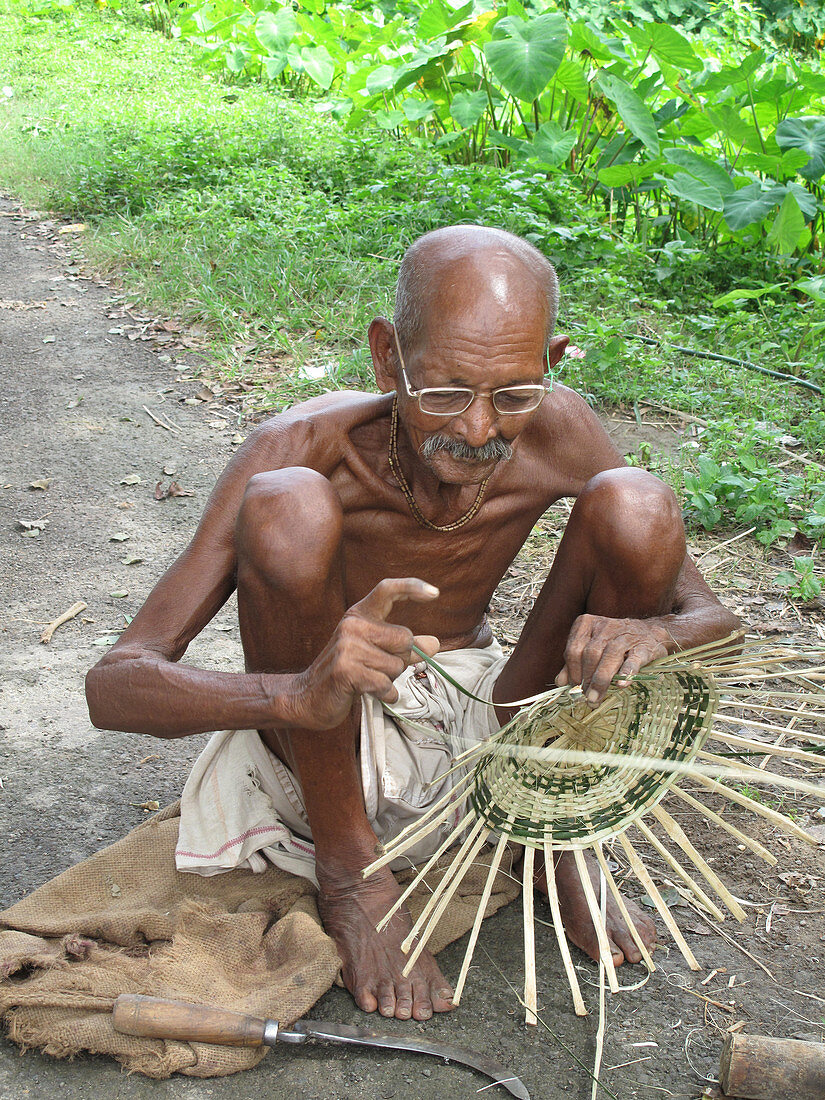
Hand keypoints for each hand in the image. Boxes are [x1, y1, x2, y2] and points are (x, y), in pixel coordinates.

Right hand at [289, 578, 439, 729]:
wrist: (308, 697)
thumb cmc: (348, 673)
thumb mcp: (376, 653)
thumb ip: (404, 647)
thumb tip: (435, 643)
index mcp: (359, 614)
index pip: (387, 590)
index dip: (411, 587)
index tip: (434, 593)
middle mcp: (353, 624)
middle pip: (404, 638)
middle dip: (401, 659)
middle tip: (377, 669)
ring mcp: (347, 646)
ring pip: (397, 665)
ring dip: (389, 680)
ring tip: (367, 680)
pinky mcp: (346, 670)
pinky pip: (385, 684)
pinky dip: (385, 694)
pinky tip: (370, 693)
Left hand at [555, 615, 669, 704]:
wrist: (651, 634)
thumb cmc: (615, 644)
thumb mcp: (592, 648)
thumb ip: (574, 663)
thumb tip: (560, 682)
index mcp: (587, 624)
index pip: (573, 649)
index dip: (572, 671)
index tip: (574, 688)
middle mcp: (605, 626)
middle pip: (590, 654)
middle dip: (586, 679)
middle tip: (586, 698)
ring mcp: (626, 635)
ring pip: (609, 656)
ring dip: (601, 680)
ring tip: (596, 698)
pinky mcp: (644, 646)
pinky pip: (634, 659)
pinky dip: (627, 672)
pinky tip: (621, 684)